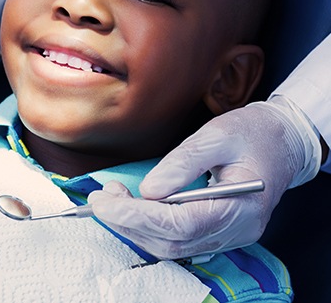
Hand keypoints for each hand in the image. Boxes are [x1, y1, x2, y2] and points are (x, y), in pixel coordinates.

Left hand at [88, 96, 320, 258]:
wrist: (281, 142)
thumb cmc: (252, 134)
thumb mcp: (217, 136)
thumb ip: (183, 163)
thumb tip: (148, 189)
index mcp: (241, 207)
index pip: (180, 225)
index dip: (137, 216)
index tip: (105, 201)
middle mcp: (235, 231)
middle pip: (172, 242)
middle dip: (129, 222)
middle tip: (101, 197)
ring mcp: (228, 236)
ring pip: (171, 247)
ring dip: (134, 227)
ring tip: (111, 199)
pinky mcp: (217, 231)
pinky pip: (178, 241)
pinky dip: (148, 228)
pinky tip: (131, 209)